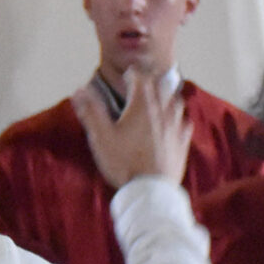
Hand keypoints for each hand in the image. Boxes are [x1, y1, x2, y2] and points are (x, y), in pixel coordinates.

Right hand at [72, 67, 188, 190]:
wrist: (150, 190)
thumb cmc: (124, 162)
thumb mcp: (101, 137)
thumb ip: (91, 111)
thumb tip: (79, 90)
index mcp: (142, 104)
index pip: (139, 77)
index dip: (131, 73)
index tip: (125, 75)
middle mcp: (162, 110)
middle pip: (161, 85)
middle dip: (151, 80)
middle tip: (141, 83)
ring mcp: (175, 126)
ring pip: (176, 101)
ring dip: (167, 95)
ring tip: (159, 98)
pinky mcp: (182, 142)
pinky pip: (184, 123)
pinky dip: (178, 118)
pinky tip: (175, 123)